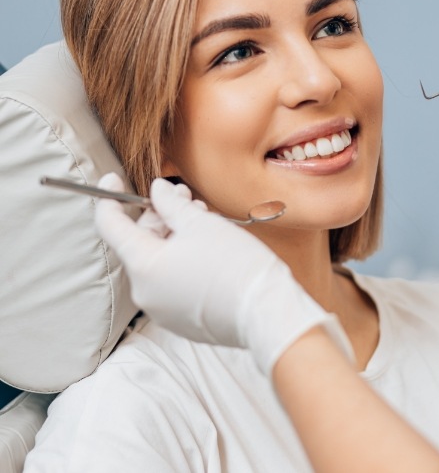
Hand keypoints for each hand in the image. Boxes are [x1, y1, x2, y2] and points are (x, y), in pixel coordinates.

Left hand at [95, 174, 352, 374]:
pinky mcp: (181, 320)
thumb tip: (157, 191)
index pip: (110, 227)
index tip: (113, 180)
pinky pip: (171, 283)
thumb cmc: (235, 265)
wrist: (266, 313)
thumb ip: (171, 204)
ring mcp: (162, 310)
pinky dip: (181, 261)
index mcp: (143, 266)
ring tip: (203, 220)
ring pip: (158, 262)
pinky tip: (207, 248)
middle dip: (159, 216)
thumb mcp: (201, 223)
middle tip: (184, 197)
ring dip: (173, 237)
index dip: (109, 198)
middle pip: (139, 243)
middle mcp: (144, 292)